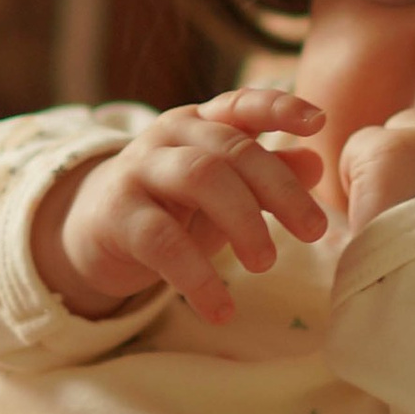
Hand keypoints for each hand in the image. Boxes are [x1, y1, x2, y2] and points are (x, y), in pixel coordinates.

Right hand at [38, 90, 329, 321]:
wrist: (95, 229)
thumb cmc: (173, 203)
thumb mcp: (224, 187)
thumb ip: (267, 173)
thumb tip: (317, 163)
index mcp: (202, 122)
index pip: (243, 104)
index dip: (280, 108)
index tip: (319, 122)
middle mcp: (170, 135)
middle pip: (232, 147)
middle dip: (279, 187)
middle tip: (315, 231)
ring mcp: (140, 169)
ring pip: (199, 177)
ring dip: (242, 221)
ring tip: (266, 264)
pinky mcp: (117, 214)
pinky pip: (162, 241)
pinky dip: (197, 277)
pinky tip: (221, 309)